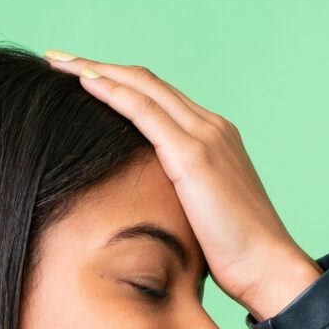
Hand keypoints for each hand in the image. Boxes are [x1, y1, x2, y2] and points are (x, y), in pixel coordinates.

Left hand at [46, 52, 321, 322]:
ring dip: (97, 69)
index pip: (159, 98)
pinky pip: (144, 110)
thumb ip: (176, 199)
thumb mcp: (201, 216)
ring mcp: (204, 136)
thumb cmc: (235, 256)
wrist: (269, 269)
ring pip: (142, 87)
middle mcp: (211, 126)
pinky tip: (84, 82)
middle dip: (100, 66)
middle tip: (60, 59)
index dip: (120, 84)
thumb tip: (145, 210)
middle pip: (147, 81)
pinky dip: (113, 91)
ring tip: (60, 62)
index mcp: (214, 138)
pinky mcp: (193, 155)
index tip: (83, 80)